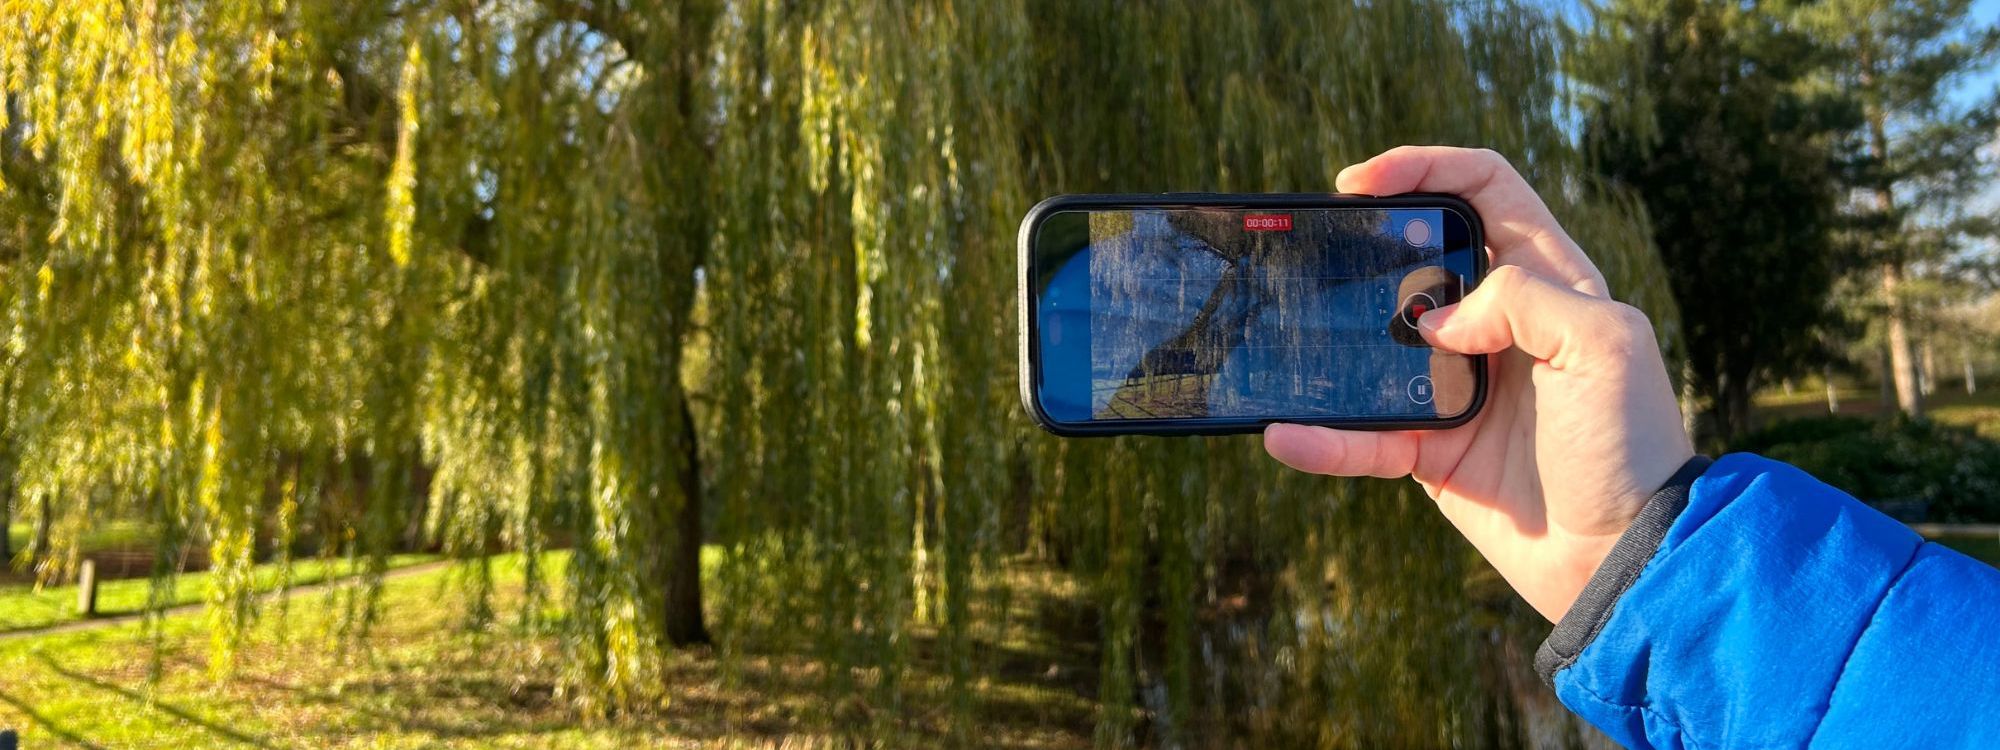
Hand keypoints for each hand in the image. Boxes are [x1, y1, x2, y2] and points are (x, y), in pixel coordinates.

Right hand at [1263, 146, 1693, 621]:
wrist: (1622, 553)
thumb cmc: (1630, 443)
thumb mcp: (1603, 343)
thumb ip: (1522, 297)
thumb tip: (1435, 319)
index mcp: (1549, 280)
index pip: (1484, 189)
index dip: (1425, 168)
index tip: (1362, 182)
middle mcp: (1498, 324)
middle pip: (1415, 254)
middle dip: (1364, 239)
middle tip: (1320, 241)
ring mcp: (1457, 386)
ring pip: (1375, 344)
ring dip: (1330, 337)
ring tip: (1291, 331)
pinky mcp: (1430, 450)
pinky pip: (1362, 438)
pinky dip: (1323, 439)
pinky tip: (1287, 433)